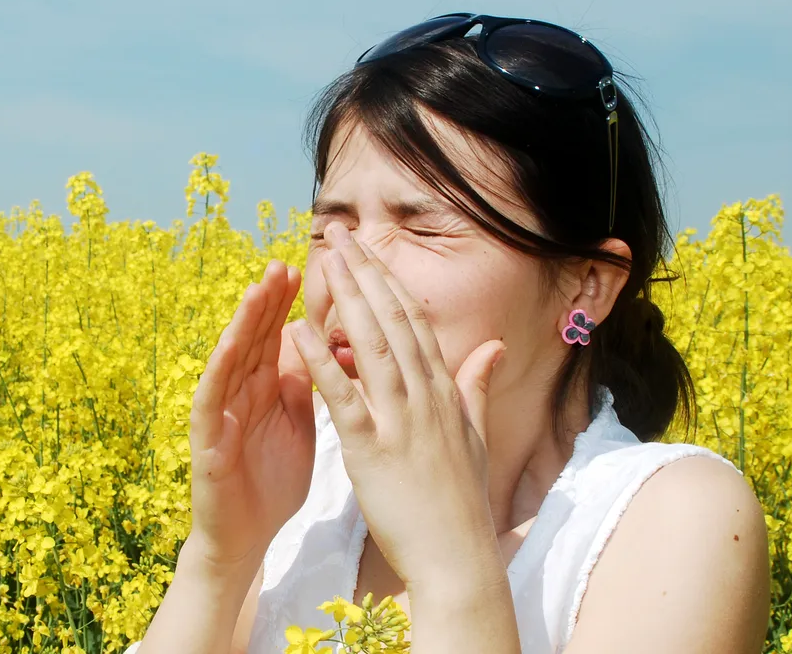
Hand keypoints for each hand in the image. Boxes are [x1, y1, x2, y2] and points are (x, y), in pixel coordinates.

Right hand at [187, 259, 315, 568]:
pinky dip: (220, 370)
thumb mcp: (298, 425)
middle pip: (254, 338)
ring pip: (231, 358)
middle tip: (283, 263)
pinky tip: (230, 345)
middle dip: (268, 300)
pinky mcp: (207, 439)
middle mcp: (240, 392)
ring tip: (257, 289)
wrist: (247, 538)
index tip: (310, 269)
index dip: (290, 304)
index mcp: (266, 388)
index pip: (277, 336)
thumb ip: (303, 386)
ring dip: (243, 323)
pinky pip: (211, 398)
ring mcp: (221, 412)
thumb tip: (319, 344)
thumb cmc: (272, 482)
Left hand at [287, 223, 506, 593]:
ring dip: (346, 299)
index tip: (368, 251)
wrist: (458, 558)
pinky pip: (343, 397)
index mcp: (444, 391)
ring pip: (372, 345)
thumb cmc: (460, 503)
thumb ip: (476, 386)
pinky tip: (297, 331)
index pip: (414, 322)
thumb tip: (493, 346)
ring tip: (325, 261)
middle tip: (340, 234)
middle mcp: (425, 396)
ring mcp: (401, 421)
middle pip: (393, 320)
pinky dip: (320, 360)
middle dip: (366, 272)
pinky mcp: (372, 450)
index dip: (389, 281)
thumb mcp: (473, 436)